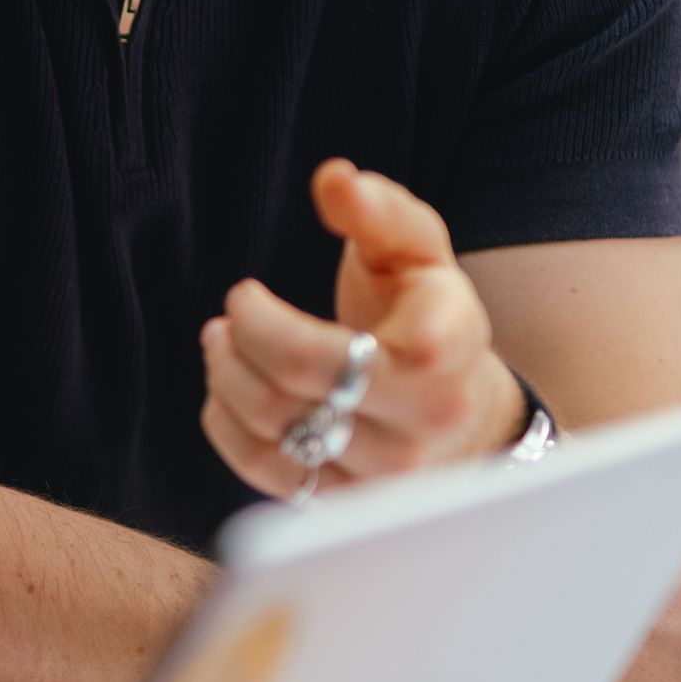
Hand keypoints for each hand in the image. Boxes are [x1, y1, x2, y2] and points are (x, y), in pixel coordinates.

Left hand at [201, 161, 521, 497]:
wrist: (460, 411)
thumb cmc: (429, 314)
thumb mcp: (418, 251)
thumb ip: (381, 210)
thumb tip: (334, 178)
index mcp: (449, 346)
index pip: (347, 346)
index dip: (271, 322)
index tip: (245, 292)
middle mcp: (426, 419)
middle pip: (301, 381)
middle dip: (243, 339)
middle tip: (229, 312)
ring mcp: (389, 473)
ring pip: (279, 430)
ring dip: (228, 380)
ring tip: (220, 344)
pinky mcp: (350, 503)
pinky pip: (268, 473)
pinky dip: (228, 428)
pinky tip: (223, 392)